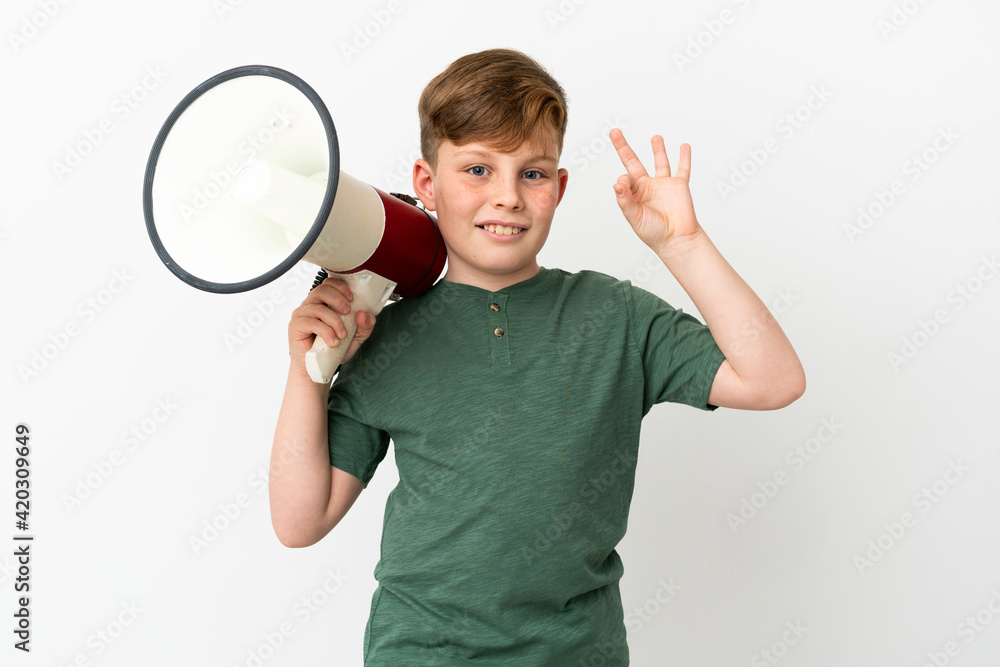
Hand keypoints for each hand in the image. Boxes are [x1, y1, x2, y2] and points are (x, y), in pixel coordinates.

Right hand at [288, 277, 376, 371]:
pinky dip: (326, 332)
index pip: (328, 284)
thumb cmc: (333, 349)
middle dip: (338, 299)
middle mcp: (311, 304)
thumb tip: (364, 314)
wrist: (317, 368)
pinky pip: (311, 323)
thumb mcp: (355, 337)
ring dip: (334, 320)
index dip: (340, 286)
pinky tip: (333, 342)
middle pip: (322, 290)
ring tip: (343, 334)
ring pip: (318, 308)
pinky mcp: (296, 326)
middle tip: (347, 311)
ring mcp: (302, 314)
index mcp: (323, 302)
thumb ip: (364, 326)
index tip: (352, 298)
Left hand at [610, 128, 702, 253]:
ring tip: (655, 137)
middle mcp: (647, 187)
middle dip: (623, 147)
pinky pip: (682, 168)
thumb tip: (617, 183)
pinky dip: (684, 157)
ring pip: (660, 162)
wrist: (676, 239)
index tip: (626, 185)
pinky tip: (684, 147)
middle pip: (633, 162)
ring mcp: (663, 185)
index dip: (624, 179)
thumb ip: (625, 200)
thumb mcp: (634, 217)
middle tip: (615, 132)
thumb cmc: (654, 233)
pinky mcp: (679, 186)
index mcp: (634, 194)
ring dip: (657, 149)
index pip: (625, 177)